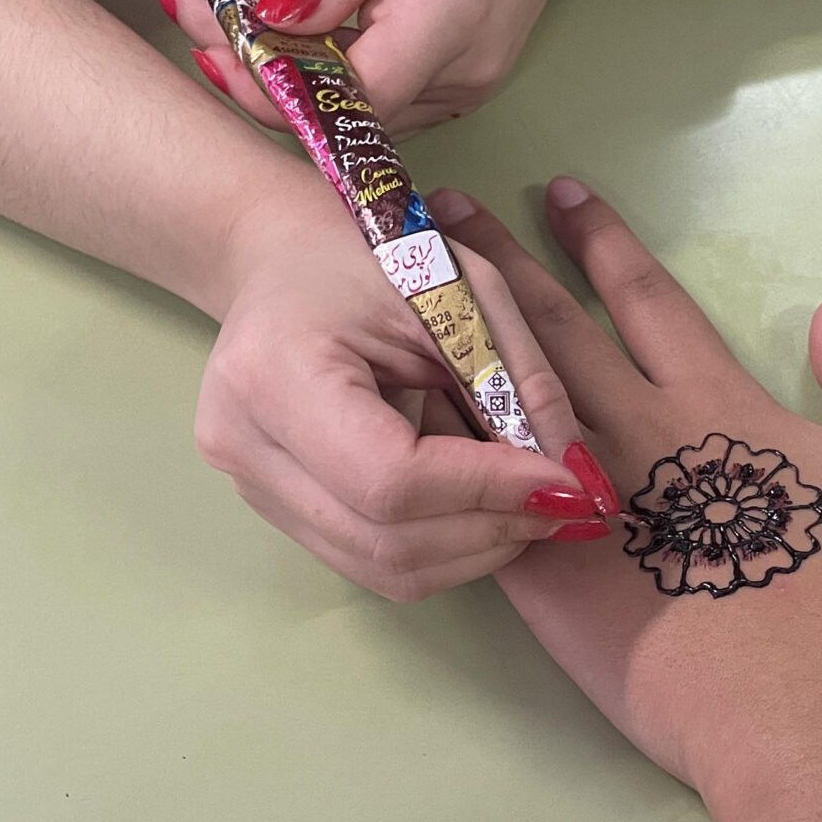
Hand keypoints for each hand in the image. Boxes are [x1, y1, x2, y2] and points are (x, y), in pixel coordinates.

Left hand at [159, 0, 587, 132]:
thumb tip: (276, 13)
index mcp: (450, 21)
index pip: (351, 94)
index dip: (274, 85)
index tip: (209, 39)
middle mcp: (456, 77)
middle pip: (338, 111)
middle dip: (252, 71)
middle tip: (183, 5)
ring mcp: (454, 91)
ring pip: (347, 111)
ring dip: (275, 71)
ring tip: (209, 6)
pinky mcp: (444, 88)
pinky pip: (366, 96)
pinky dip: (311, 69)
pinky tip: (271, 25)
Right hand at [199, 166, 612, 600]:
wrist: (285, 259)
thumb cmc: (375, 254)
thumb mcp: (465, 288)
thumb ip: (523, 377)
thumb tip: (576, 477)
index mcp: (277, 373)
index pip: (390, 475)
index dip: (486, 488)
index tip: (564, 480)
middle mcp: (245, 443)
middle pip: (385, 538)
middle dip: (491, 530)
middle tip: (564, 505)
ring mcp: (251, 486)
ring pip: (382, 567)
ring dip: (473, 550)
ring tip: (530, 508)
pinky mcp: (273, 509)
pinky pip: (370, 562)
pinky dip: (443, 548)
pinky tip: (483, 511)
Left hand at [433, 179, 821, 821]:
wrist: (819, 717)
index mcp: (717, 406)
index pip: (646, 300)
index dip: (603, 241)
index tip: (562, 191)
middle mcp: (637, 436)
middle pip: (551, 331)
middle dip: (501, 263)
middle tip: (450, 205)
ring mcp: (580, 504)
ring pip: (498, 405)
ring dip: (450, 343)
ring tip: (402, 294)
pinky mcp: (544, 577)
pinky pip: (475, 501)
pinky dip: (437, 457)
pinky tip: (395, 421)